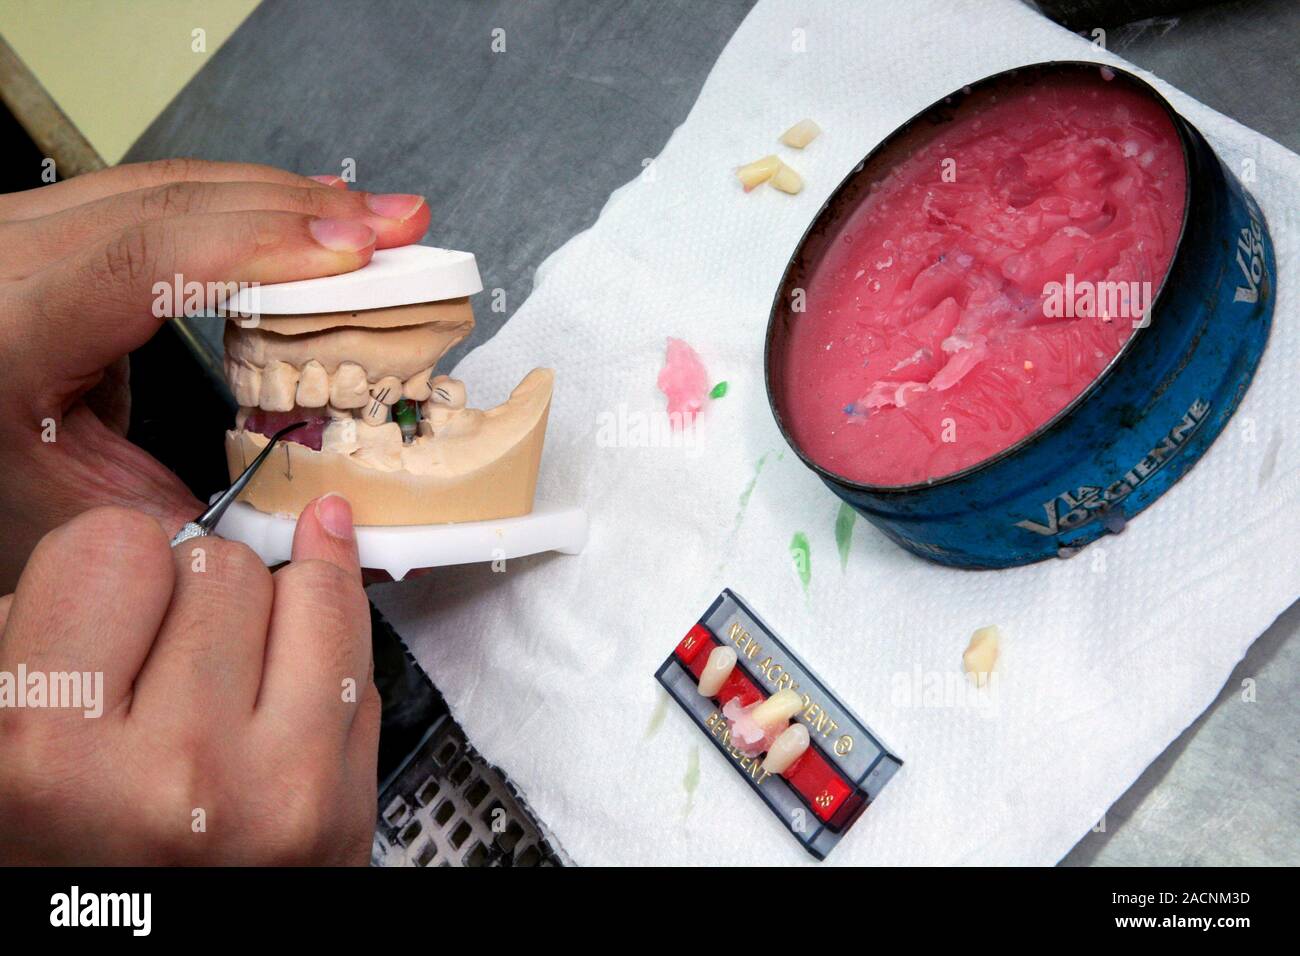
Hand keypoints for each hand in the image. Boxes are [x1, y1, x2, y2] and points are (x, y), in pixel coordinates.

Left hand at [0, 160, 431, 590]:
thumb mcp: (86, 516)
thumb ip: (197, 524)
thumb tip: (313, 531)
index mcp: (10, 326)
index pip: (146, 258)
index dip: (259, 247)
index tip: (352, 257)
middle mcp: (11, 255)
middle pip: (174, 199)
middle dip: (303, 211)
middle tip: (400, 228)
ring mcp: (29, 226)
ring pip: (175, 181)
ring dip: (287, 199)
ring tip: (376, 220)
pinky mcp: (57, 222)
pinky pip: (163, 192)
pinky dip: (247, 201)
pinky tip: (303, 209)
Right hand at [0, 494, 378, 864]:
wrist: (140, 951)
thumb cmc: (64, 852)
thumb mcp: (4, 742)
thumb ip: (46, 627)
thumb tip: (140, 531)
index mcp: (42, 750)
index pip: (111, 546)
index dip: (105, 567)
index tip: (104, 601)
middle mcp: (173, 774)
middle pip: (215, 564)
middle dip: (184, 596)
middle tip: (155, 664)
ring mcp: (277, 792)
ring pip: (302, 588)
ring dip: (260, 614)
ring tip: (213, 680)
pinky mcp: (345, 807)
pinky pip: (358, 645)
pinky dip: (327, 624)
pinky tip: (297, 624)